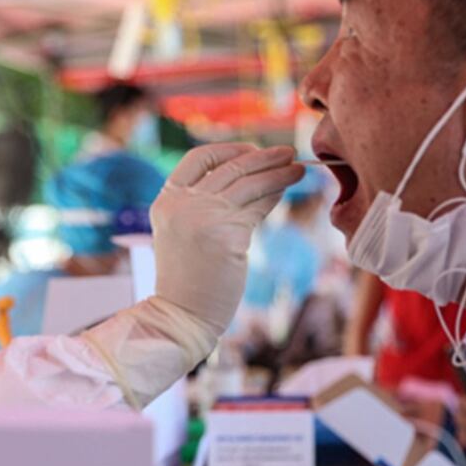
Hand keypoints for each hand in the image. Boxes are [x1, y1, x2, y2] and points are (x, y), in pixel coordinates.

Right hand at [151, 143, 301, 335]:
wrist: (182, 314)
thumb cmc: (188, 278)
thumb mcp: (185, 231)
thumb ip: (203, 204)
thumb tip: (249, 177)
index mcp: (166, 200)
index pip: (198, 159)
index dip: (229, 150)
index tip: (252, 151)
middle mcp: (182, 204)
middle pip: (229, 167)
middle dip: (263, 158)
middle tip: (288, 154)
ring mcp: (203, 217)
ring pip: (248, 183)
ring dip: (278, 172)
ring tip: (298, 169)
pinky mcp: (226, 233)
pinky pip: (258, 207)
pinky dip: (275, 195)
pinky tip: (286, 191)